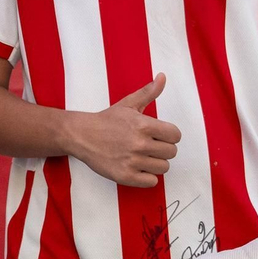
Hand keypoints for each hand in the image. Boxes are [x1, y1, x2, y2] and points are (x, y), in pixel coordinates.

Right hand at [66, 74, 180, 188]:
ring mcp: (132, 161)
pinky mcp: (125, 176)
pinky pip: (151, 182)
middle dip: (163, 149)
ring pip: (163, 168)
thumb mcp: (128, 104)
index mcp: (143, 125)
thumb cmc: (107, 120)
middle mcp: (139, 144)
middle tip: (150, 146)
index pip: (176, 135)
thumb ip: (149, 92)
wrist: (81, 136)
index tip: (159, 136)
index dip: (170, 135)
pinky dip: (147, 177)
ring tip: (143, 157)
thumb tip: (162, 76)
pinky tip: (138, 168)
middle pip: (171, 152)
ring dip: (156, 163)